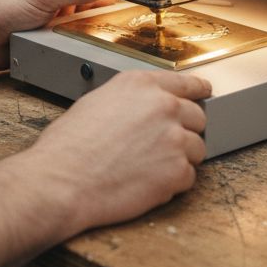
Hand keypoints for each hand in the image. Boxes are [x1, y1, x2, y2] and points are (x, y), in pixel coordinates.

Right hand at [17, 70, 210, 237]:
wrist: (62, 181)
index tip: (204, 94)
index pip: (186, 82)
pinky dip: (171, 184)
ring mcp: (174, 139)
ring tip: (146, 169)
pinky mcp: (178, 171)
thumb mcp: (97, 103)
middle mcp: (163, 106)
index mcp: (141, 85)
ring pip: (196, 149)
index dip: (197, 91)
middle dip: (183, 132)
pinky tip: (144, 183)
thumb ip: (130, 101)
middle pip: (197, 117)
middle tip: (160, 147)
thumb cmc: (68, 148)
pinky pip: (188, 177)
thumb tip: (144, 109)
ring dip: (178, 160)